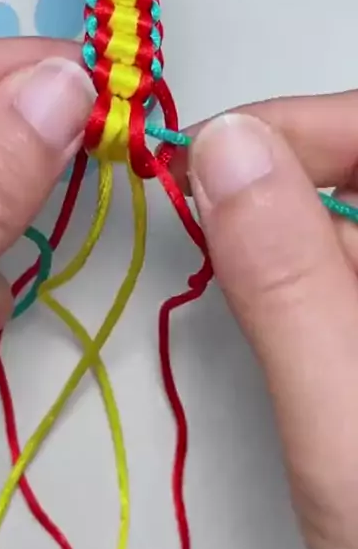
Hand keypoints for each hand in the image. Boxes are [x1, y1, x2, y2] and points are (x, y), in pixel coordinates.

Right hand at [171, 93, 357, 548]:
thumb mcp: (348, 423)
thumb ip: (289, 280)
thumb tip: (227, 147)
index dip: (304, 125)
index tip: (212, 152)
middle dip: (287, 175)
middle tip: (206, 208)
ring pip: (356, 224)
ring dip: (291, 226)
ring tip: (238, 263)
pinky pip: (353, 271)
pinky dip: (309, 270)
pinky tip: (283, 305)